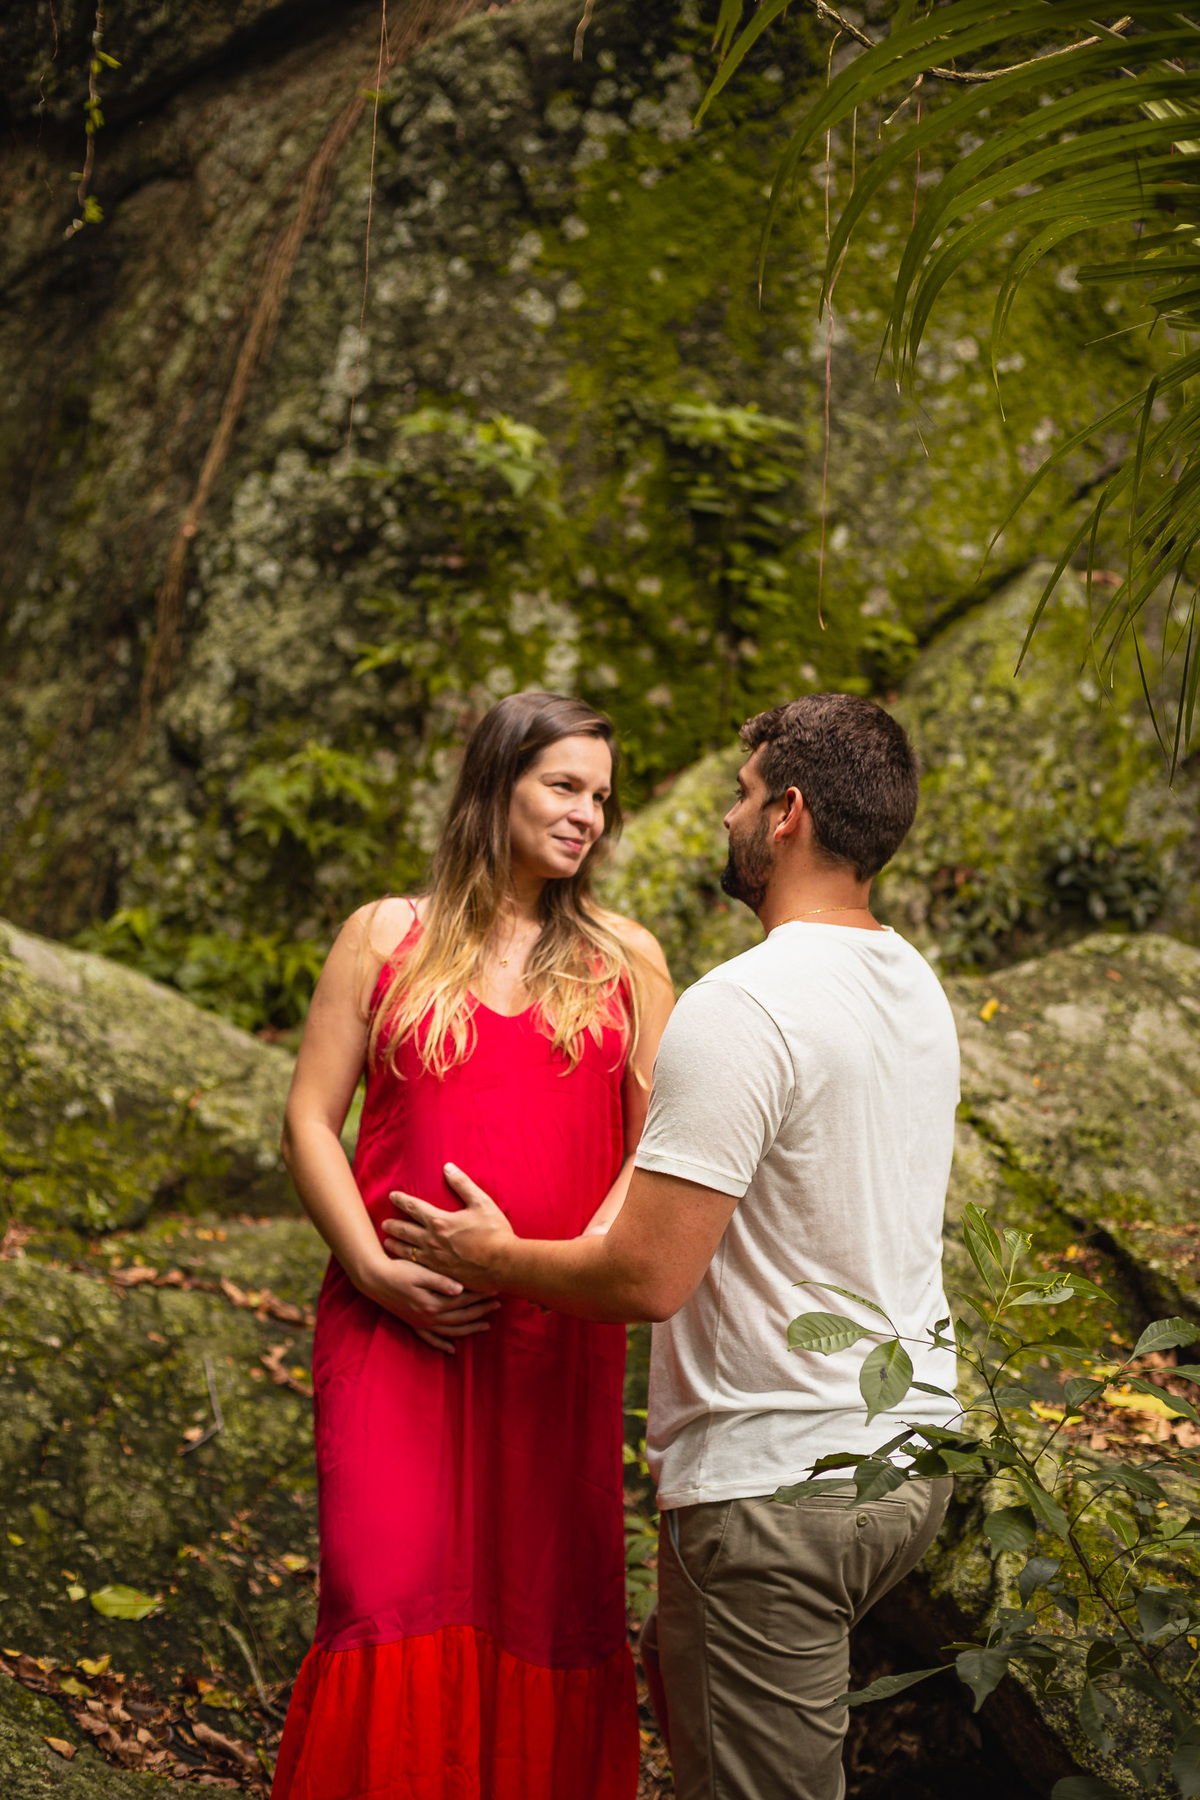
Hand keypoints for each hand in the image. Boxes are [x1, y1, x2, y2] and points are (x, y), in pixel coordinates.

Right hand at [357, 1250, 499, 1355]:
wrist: (374, 1279)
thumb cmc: (398, 1271)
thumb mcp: (419, 1272)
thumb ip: (440, 1281)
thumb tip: (460, 1289)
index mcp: (432, 1302)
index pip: (463, 1300)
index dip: (480, 1295)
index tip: (495, 1289)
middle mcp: (428, 1317)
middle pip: (461, 1316)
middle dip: (481, 1311)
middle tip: (499, 1305)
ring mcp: (421, 1323)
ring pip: (451, 1330)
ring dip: (470, 1328)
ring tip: (487, 1325)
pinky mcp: (413, 1324)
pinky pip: (431, 1339)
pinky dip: (442, 1345)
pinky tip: (453, 1350)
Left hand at [383, 1162, 514, 1289]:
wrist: (504, 1264)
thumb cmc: (495, 1232)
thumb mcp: (482, 1203)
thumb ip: (463, 1184)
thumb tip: (447, 1167)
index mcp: (440, 1221)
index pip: (414, 1207)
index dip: (401, 1200)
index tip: (392, 1196)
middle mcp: (432, 1241)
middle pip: (405, 1231)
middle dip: (393, 1225)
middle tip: (384, 1224)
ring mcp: (435, 1260)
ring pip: (407, 1251)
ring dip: (396, 1245)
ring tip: (387, 1243)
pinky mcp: (440, 1274)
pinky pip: (417, 1268)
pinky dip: (407, 1263)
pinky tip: (405, 1264)